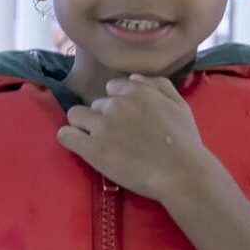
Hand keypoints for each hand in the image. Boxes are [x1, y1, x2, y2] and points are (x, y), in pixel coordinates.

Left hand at [58, 74, 209, 205]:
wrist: (179, 171)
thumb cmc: (184, 140)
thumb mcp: (179, 104)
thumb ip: (158, 86)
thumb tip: (134, 78)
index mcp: (136, 92)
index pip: (112, 88)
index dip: (117, 103)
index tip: (124, 118)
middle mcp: (115, 105)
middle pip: (95, 104)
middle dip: (103, 116)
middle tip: (116, 135)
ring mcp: (101, 126)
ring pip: (75, 116)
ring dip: (83, 125)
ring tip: (96, 140)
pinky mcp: (91, 148)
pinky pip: (65, 135)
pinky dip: (69, 138)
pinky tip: (79, 145)